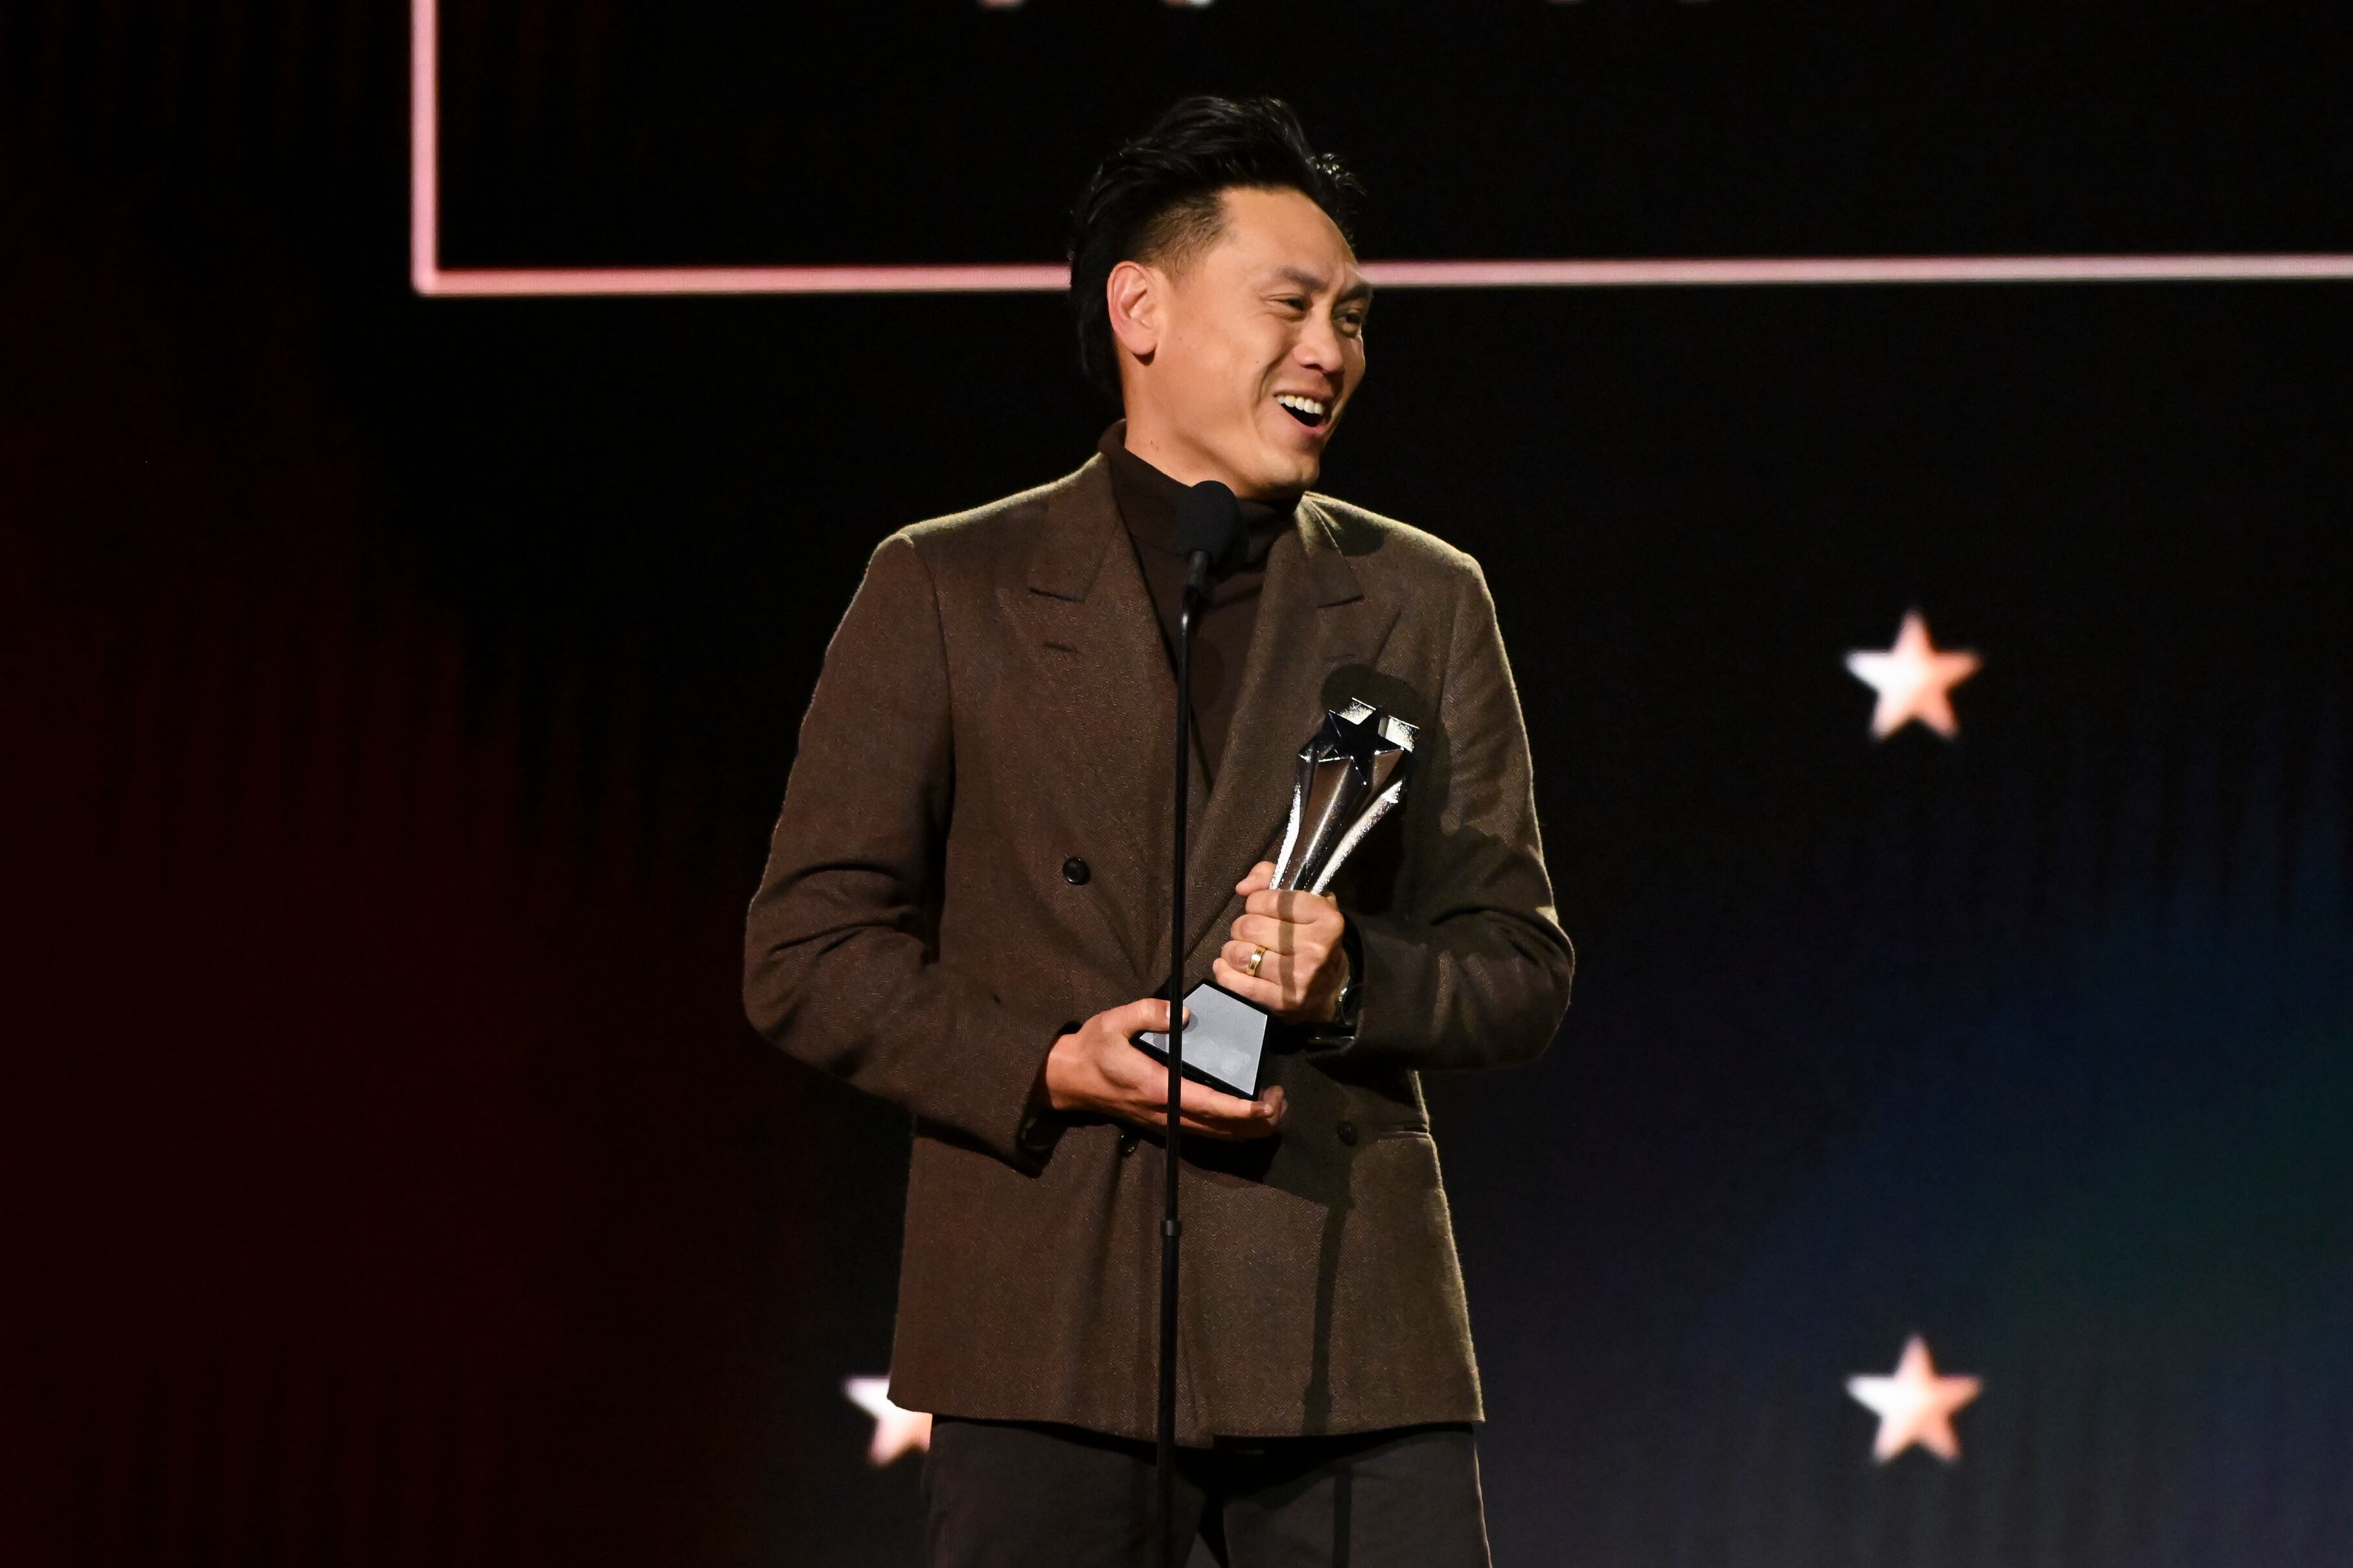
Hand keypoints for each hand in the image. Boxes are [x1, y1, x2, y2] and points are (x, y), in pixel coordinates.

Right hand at [1043, 997, 1287, 1139]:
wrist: (1068, 1079)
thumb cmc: (1093, 1049)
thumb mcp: (1114, 1021)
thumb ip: (1148, 1012)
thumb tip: (1183, 1014)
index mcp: (1160, 1089)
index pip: (1212, 1106)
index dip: (1244, 1110)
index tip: (1269, 1102)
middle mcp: (1166, 1113)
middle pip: (1221, 1129)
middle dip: (1257, 1122)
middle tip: (1281, 1100)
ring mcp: (1165, 1123)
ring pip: (1215, 1136)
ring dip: (1247, 1129)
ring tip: (1272, 1109)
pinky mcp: (1163, 1123)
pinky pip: (1204, 1133)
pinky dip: (1229, 1130)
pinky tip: (1244, 1119)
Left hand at [1212, 861, 1349, 1022]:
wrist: (1333, 988)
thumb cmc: (1313, 936)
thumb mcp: (1306, 900)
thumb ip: (1272, 878)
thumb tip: (1243, 887)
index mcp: (1325, 918)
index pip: (1269, 899)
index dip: (1257, 901)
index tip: (1261, 908)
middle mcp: (1315, 948)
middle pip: (1249, 926)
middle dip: (1242, 926)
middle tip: (1250, 932)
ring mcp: (1298, 978)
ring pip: (1239, 953)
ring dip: (1232, 949)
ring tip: (1241, 950)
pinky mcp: (1282, 1002)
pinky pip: (1238, 983)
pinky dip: (1224, 972)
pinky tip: (1226, 967)